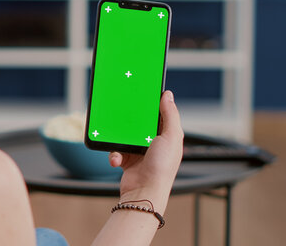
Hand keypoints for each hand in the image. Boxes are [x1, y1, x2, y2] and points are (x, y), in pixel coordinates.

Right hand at [108, 90, 183, 211]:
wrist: (145, 192)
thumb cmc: (162, 167)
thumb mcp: (171, 137)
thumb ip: (170, 114)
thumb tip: (168, 95)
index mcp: (167, 136)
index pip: (159, 115)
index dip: (151, 105)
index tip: (141, 94)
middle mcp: (154, 143)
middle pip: (139, 123)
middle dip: (130, 120)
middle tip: (123, 113)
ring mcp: (139, 151)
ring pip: (124, 135)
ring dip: (119, 139)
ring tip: (119, 142)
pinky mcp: (127, 159)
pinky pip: (116, 150)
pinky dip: (114, 154)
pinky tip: (117, 159)